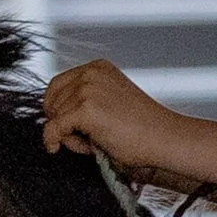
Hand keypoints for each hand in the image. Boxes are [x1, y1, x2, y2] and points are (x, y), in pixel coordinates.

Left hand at [41, 59, 182, 166]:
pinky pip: (54, 128)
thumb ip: (86, 101)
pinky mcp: (86, 109)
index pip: (58, 84)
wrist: (164, 138)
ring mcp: (87, 90)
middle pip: (53, 100)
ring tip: (95, 142)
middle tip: (85, 138)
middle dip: (63, 122)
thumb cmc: (144, 128)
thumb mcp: (111, 102)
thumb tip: (57, 117)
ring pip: (54, 117)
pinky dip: (54, 140)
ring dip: (68, 134)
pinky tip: (62, 148)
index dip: (56, 107)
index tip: (62, 123)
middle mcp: (91, 73)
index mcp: (98, 68)